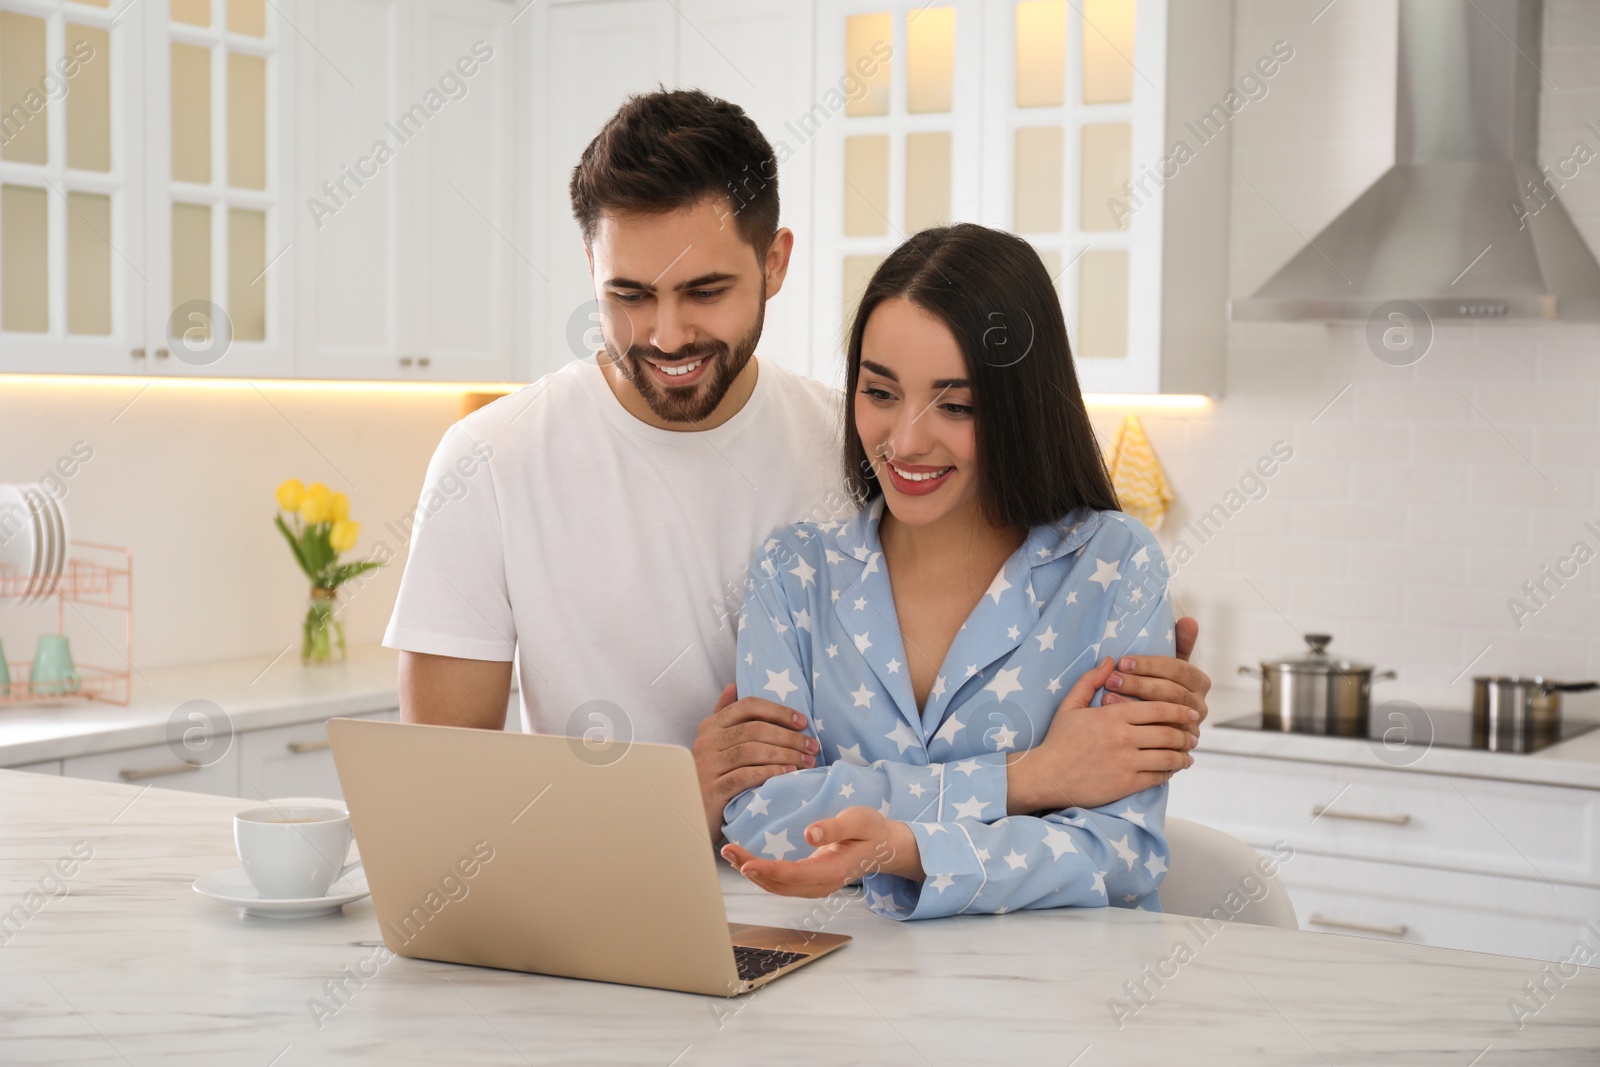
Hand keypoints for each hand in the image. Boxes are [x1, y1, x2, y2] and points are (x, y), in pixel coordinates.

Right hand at [693, 684, 818, 839]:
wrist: (693, 813)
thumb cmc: (713, 776)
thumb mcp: (715, 743)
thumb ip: (724, 714)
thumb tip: (733, 686)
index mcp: (710, 725)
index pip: (748, 705)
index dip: (778, 711)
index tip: (803, 722)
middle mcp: (707, 741)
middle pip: (755, 729)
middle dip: (789, 737)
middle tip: (812, 747)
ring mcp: (708, 765)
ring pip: (753, 751)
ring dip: (786, 755)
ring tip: (807, 762)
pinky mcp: (713, 790)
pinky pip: (746, 775)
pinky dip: (771, 772)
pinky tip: (790, 774)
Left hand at [720, 807, 920, 896]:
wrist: (884, 846)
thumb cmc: (871, 830)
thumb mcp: (859, 820)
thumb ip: (835, 828)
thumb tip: (809, 835)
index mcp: (834, 869)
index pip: (795, 875)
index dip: (769, 871)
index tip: (746, 864)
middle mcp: (821, 883)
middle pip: (780, 884)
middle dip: (751, 870)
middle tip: (728, 851)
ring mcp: (815, 885)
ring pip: (778, 886)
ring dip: (752, 873)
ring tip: (730, 855)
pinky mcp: (809, 881)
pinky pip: (781, 882)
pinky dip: (761, 873)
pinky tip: (747, 861)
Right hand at [1007, 657, 1195, 813]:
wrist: (1046, 776)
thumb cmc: (1058, 740)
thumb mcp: (1070, 705)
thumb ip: (1090, 680)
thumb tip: (1110, 660)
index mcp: (1113, 715)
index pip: (1158, 708)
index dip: (1179, 710)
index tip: (1192, 712)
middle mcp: (1123, 737)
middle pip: (1168, 732)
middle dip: (1186, 733)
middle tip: (1194, 734)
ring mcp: (1126, 761)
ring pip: (1168, 756)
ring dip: (1184, 755)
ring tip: (1189, 754)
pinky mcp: (1126, 783)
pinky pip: (1158, 776)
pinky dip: (1170, 772)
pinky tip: (1173, 770)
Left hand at [1102, 616, 1211, 737]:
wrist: (1151, 730)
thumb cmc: (1156, 688)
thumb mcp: (1166, 666)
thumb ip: (1178, 643)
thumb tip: (1189, 620)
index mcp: (1199, 681)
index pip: (1178, 669)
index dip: (1150, 665)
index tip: (1123, 661)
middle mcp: (1199, 705)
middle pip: (1171, 692)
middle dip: (1139, 684)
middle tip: (1111, 679)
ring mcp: (1190, 728)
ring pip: (1164, 714)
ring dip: (1133, 704)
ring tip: (1107, 697)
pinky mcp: (1179, 749)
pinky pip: (1158, 736)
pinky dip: (1136, 726)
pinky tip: (1115, 719)